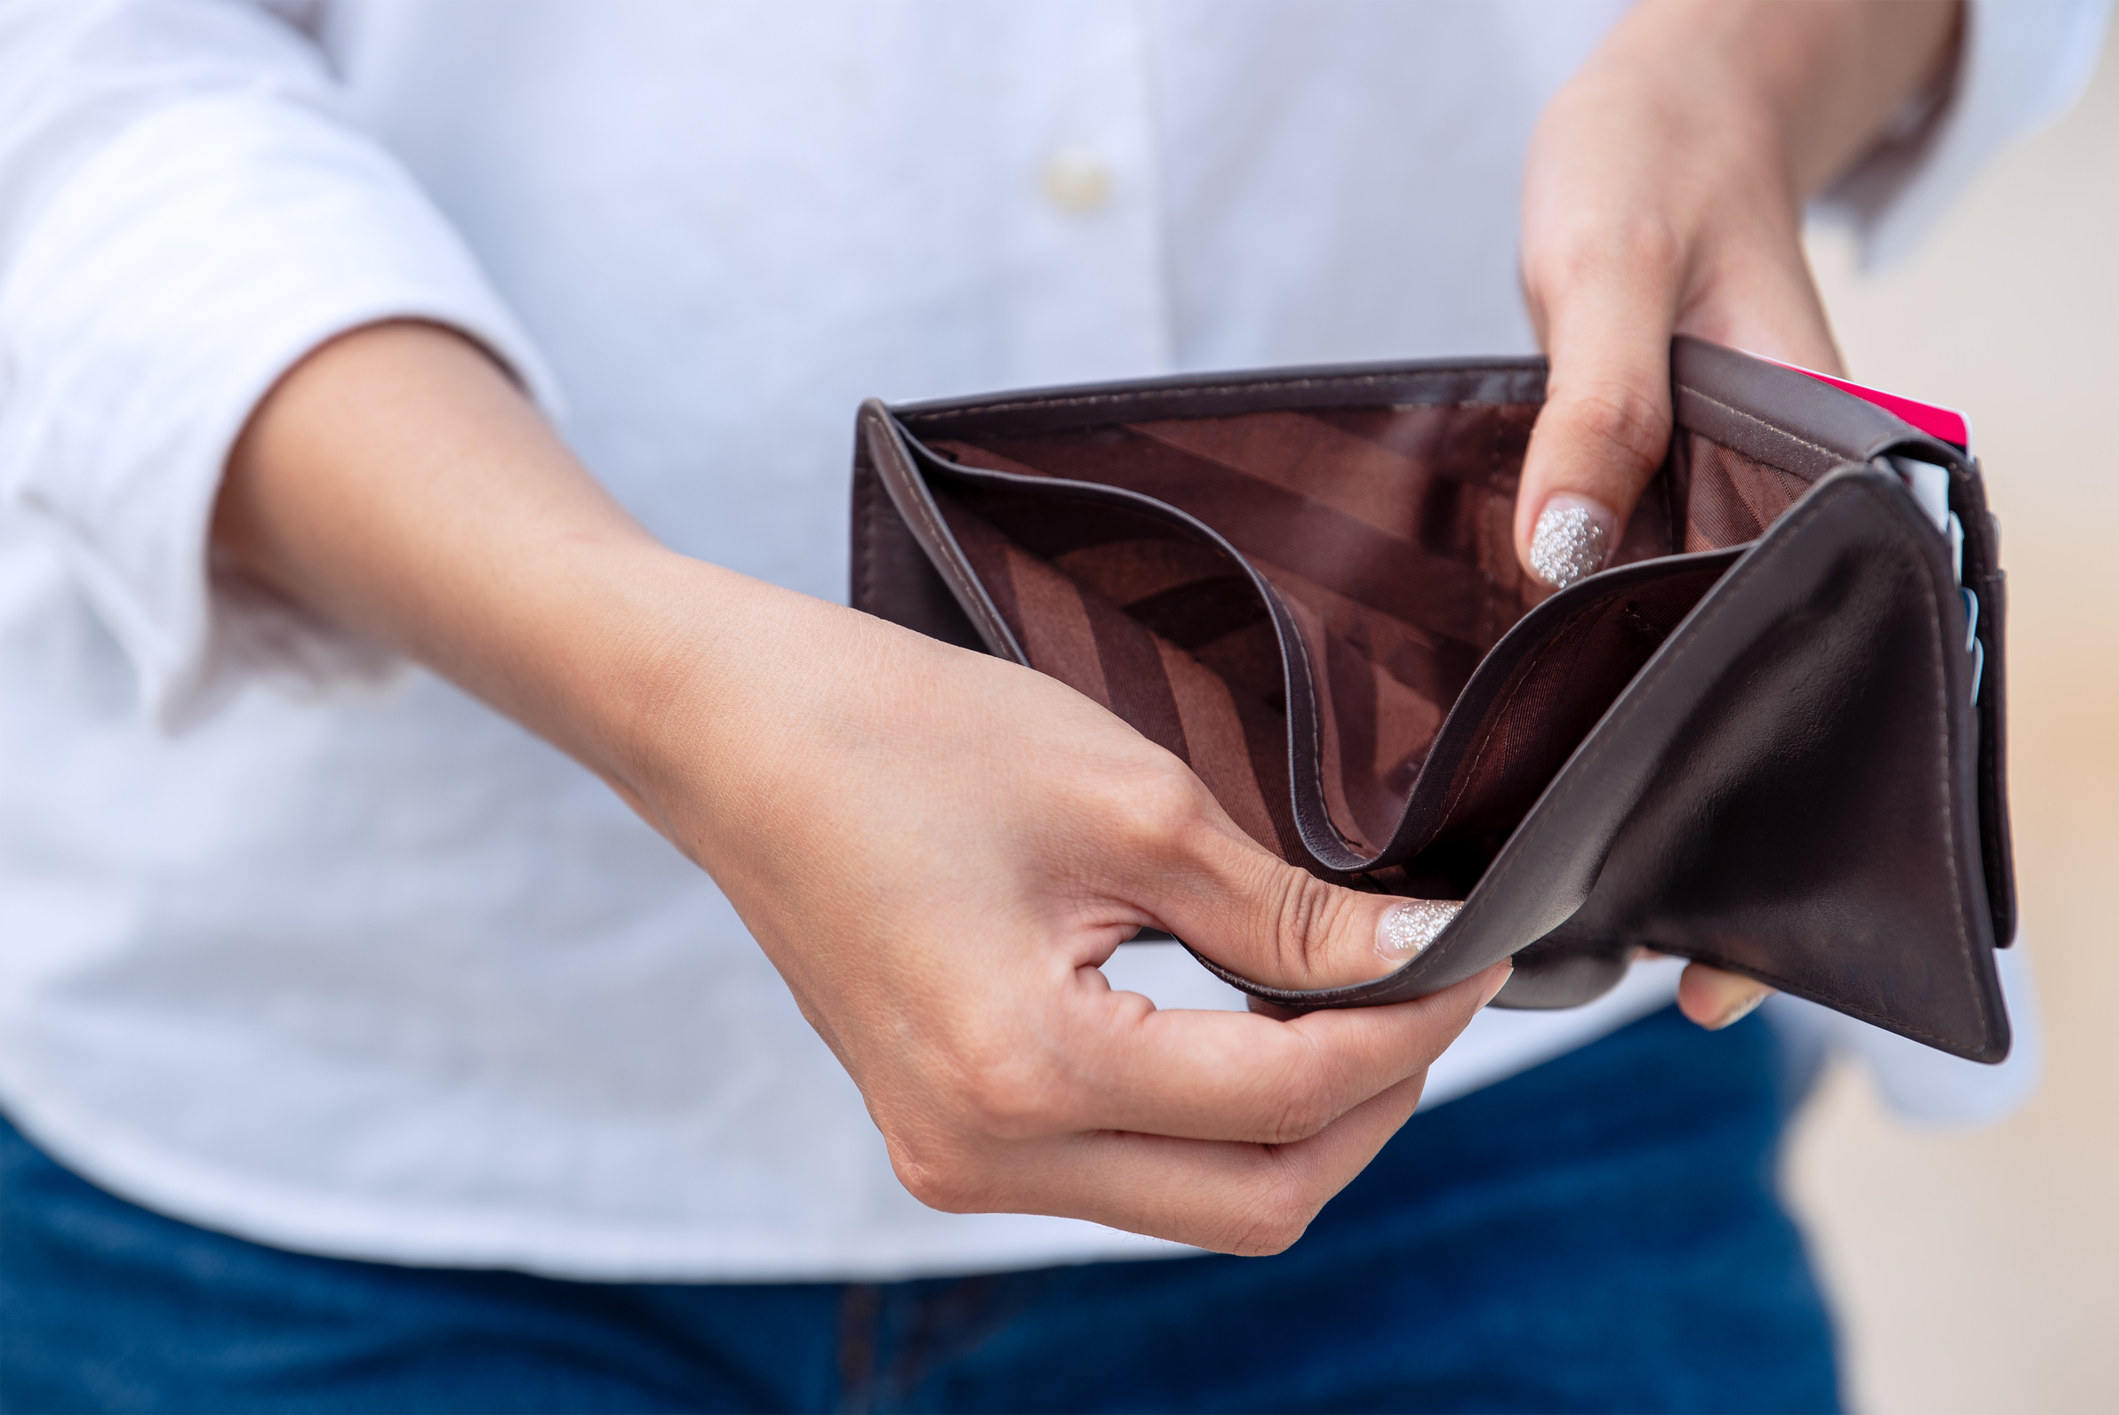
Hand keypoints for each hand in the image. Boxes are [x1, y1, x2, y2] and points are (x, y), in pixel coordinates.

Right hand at [628, 578, 1509, 1252]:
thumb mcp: (1125, 802)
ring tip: (1349, 996)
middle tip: (1428, 987)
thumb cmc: (902, 735)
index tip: (1479, 948)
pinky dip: (1210, 1110)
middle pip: (1255, 1201)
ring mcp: (953, 1161)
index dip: (1413, 1026)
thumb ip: (1284, 910)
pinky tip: (1245, 1017)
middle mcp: (981, 1157)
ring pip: (1196, 1198)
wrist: (731, 731)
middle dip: (1371, 1102)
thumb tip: (1422, 949)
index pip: (1289, 1095)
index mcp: (1022, 1073)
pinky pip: (1124, 1166)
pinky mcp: (945, 1133)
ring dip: (1295, 1116)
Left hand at [1514, 0, 1959, 1026]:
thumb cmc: (1648, 171)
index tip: (1754, 936)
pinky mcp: (1673, 508)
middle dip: (1740, 833)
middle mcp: (1805, 513)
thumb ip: (1596, 413)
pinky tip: (1554, 778)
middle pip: (1802, 703)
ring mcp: (1741, 518)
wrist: (1655, 115)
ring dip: (1672, 783)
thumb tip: (1563, 566)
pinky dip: (1616, 698)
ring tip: (1599, 911)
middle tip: (1661, 968)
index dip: (1825, 812)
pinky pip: (1656, 624)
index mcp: (1840, 466)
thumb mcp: (1611, 273)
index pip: (1865, 666)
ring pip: (1725, 680)